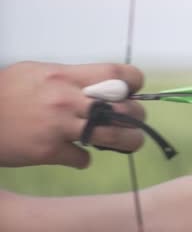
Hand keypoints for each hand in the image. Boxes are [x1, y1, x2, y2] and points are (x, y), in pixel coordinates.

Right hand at [0, 61, 145, 168]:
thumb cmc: (6, 91)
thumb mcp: (38, 72)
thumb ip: (71, 77)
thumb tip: (102, 83)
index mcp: (67, 76)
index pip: (118, 74)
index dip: (134, 82)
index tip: (133, 90)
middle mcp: (68, 100)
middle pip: (125, 108)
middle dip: (137, 116)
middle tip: (132, 120)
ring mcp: (60, 126)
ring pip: (115, 136)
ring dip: (129, 141)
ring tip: (129, 142)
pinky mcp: (49, 151)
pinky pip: (83, 158)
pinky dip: (83, 158)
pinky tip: (78, 154)